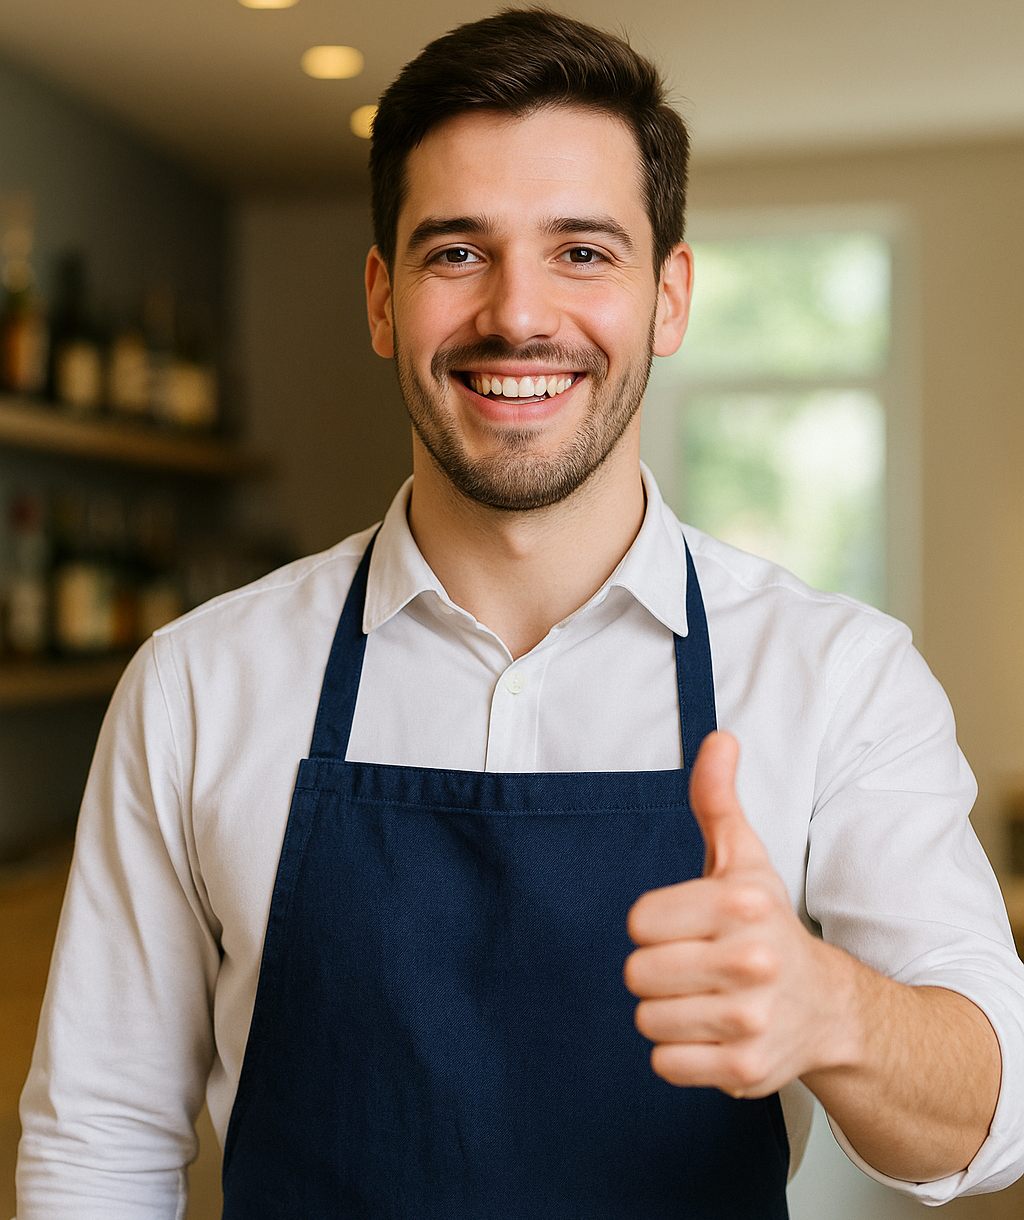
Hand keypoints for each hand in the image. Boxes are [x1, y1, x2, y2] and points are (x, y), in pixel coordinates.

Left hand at [624, 731, 856, 1097]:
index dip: (655, 925)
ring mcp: (752, 1019)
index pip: (639, 921)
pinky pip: (665, 1063)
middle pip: (639, 973)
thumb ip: (717, 800)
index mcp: (743, 902)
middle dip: (658, 971)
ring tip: (704, 999)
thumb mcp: (743, 859)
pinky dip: (680, 1053)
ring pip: (648, 1019)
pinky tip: (712, 1033)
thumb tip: (718, 738)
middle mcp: (753, 960)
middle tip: (693, 967)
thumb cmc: (767, 923)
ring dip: (667, 1012)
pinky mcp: (746, 1070)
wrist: (828, 1008)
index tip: (686, 926)